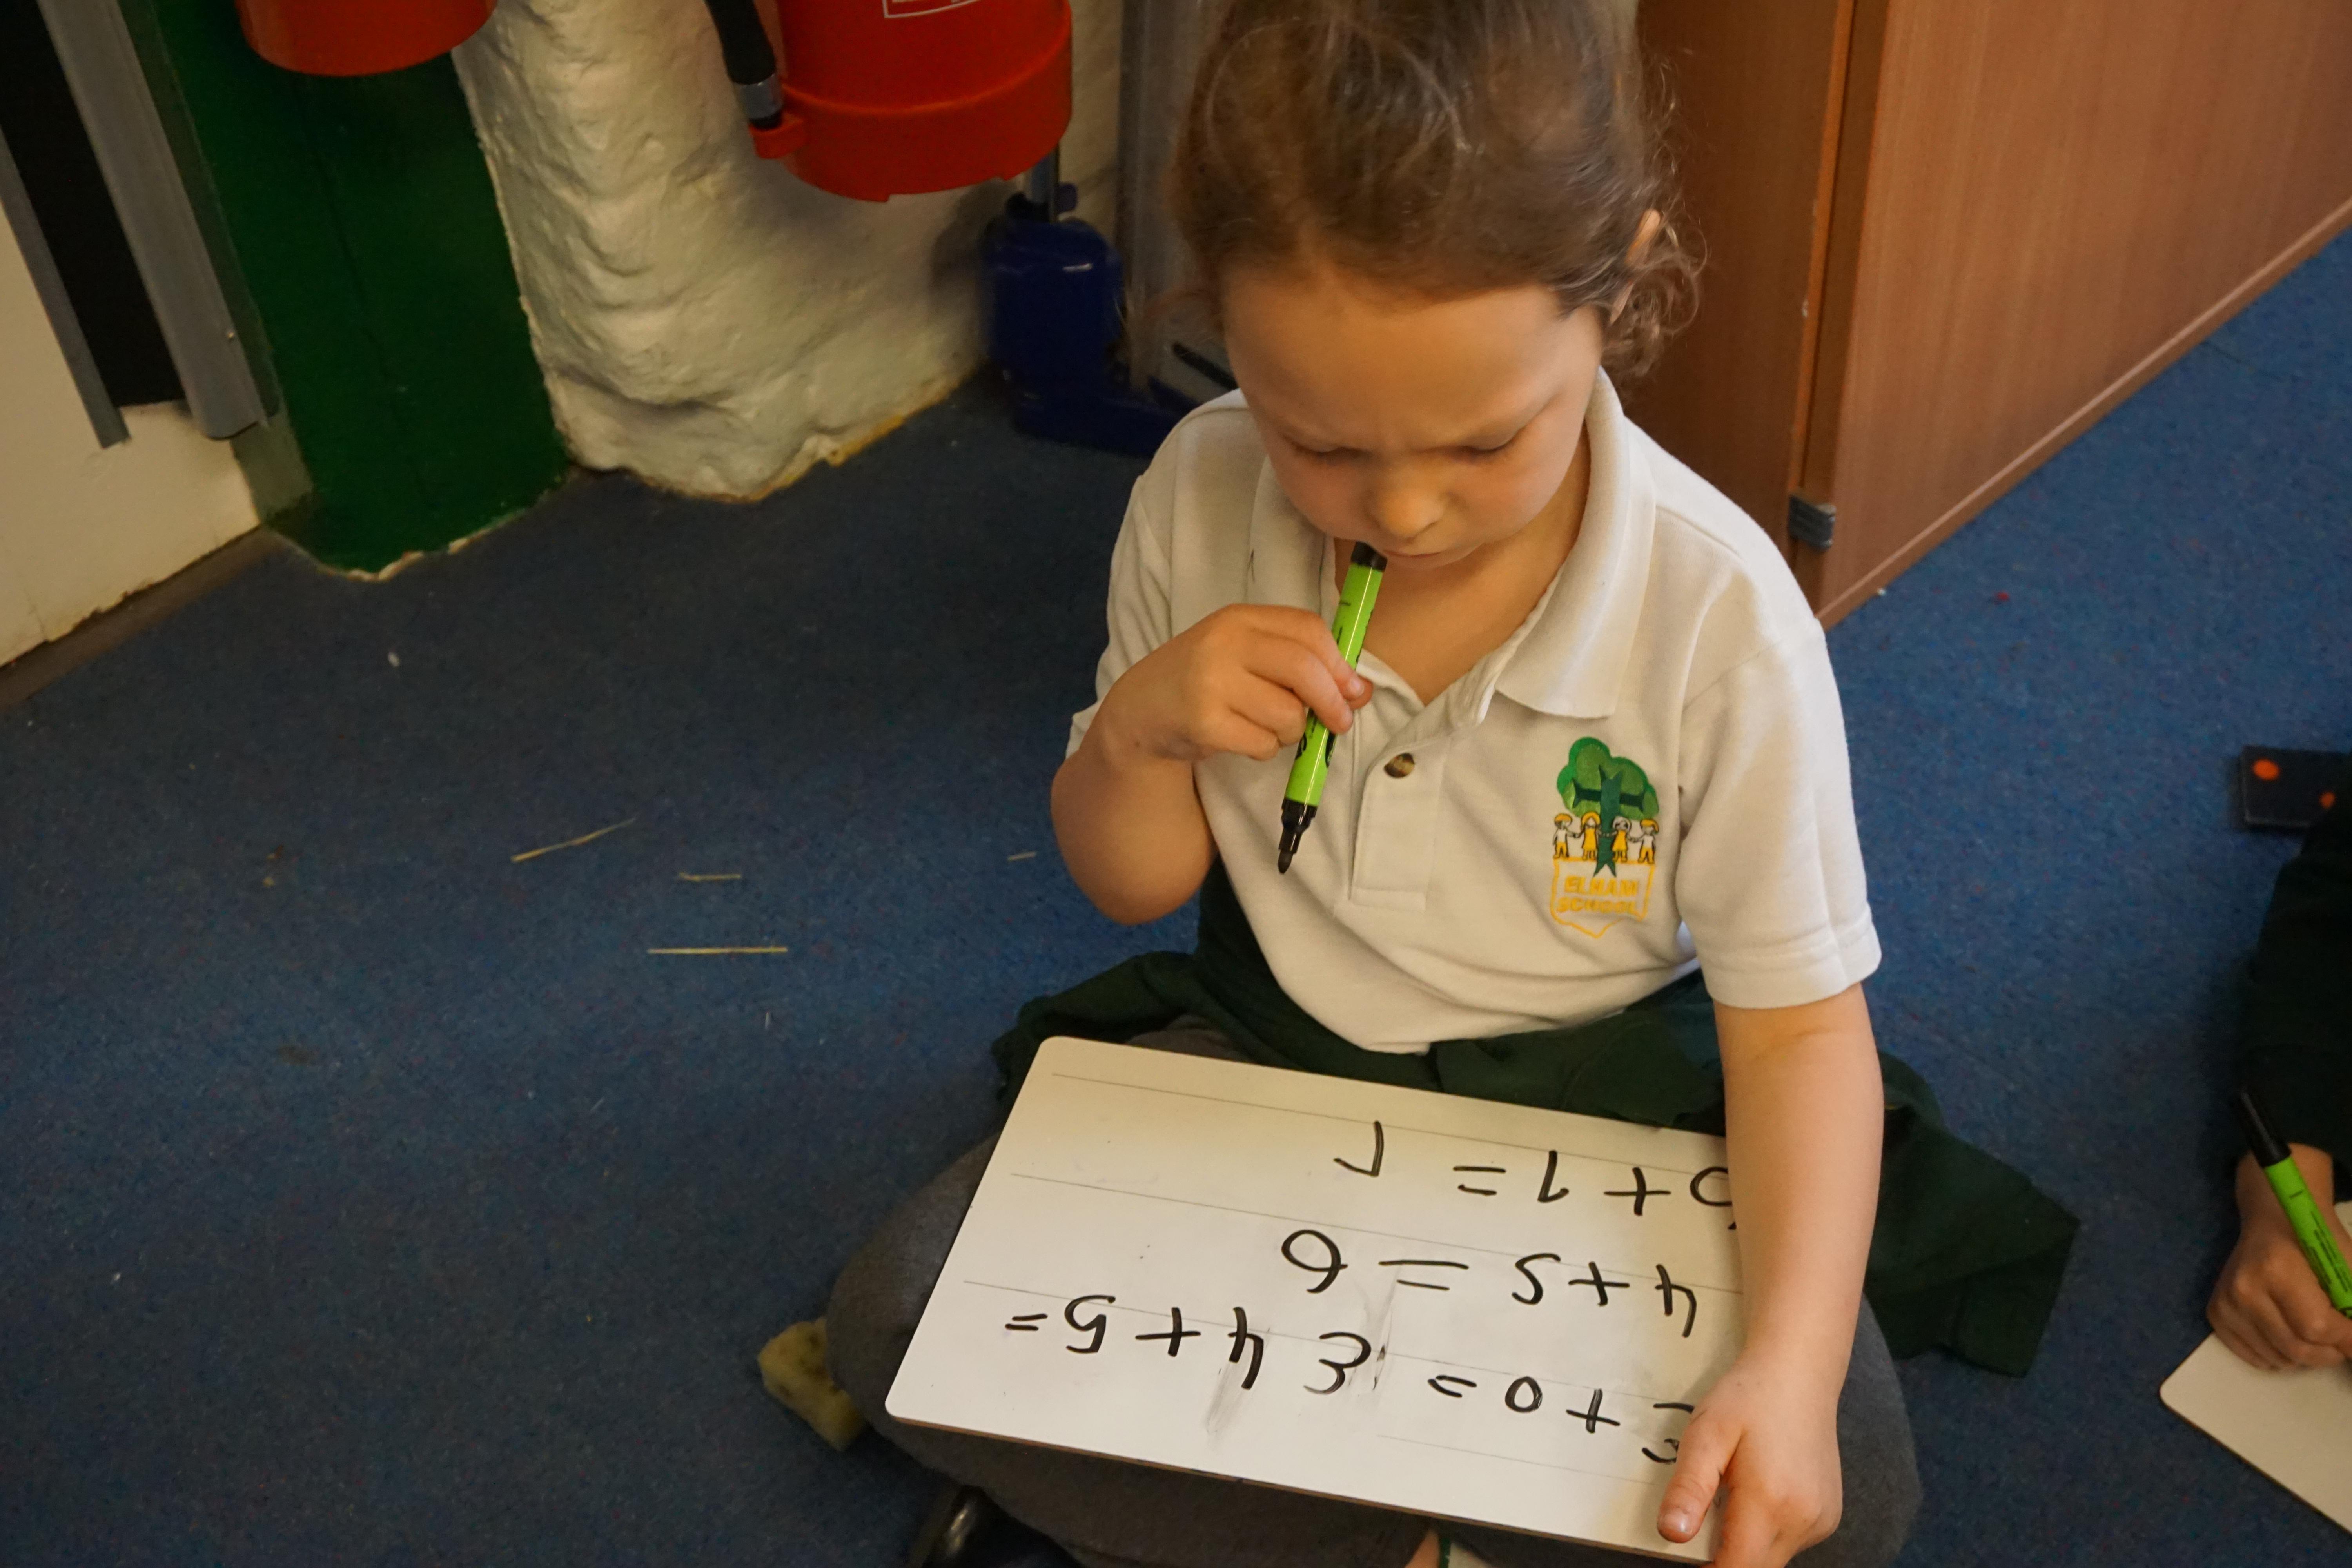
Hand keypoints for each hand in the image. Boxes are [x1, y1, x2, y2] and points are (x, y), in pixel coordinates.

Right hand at [1094, 604, 1369, 765]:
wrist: (1141, 709)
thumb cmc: (1205, 680)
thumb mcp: (1244, 654)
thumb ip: (1297, 662)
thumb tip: (1359, 691)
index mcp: (1239, 619)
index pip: (1308, 630)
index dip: (1340, 663)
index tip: (1354, 690)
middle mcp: (1224, 643)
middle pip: (1304, 670)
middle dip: (1332, 702)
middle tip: (1339, 723)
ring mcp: (1211, 682)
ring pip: (1287, 714)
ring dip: (1290, 732)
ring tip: (1266, 727)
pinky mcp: (1203, 722)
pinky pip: (1262, 743)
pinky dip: (1264, 749)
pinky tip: (1241, 738)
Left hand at [1657, 1352, 1841, 1567]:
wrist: (1799, 1372)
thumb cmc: (1749, 1398)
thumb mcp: (1705, 1434)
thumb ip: (1689, 1488)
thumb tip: (1673, 1534)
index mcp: (1771, 1503)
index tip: (1687, 1548)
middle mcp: (1804, 1520)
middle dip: (1724, 1555)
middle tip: (1705, 1513)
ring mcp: (1822, 1520)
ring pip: (1773, 1558)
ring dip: (1746, 1543)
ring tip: (1733, 1493)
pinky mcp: (1828, 1515)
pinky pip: (1790, 1541)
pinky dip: (1767, 1530)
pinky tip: (1758, 1492)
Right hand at [2208, 1148, 2351, 1369]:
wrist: (2272, 1221)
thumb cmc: (2313, 1241)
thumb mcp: (2346, 1265)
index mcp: (2276, 1268)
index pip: (2317, 1327)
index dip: (2347, 1339)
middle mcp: (2244, 1288)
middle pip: (2297, 1348)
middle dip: (2330, 1352)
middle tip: (2341, 1341)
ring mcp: (2226, 1303)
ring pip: (2279, 1359)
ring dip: (2306, 1356)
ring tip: (2314, 1332)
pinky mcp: (2216, 1313)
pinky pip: (2256, 1358)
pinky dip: (2280, 1356)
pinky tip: (2288, 1333)